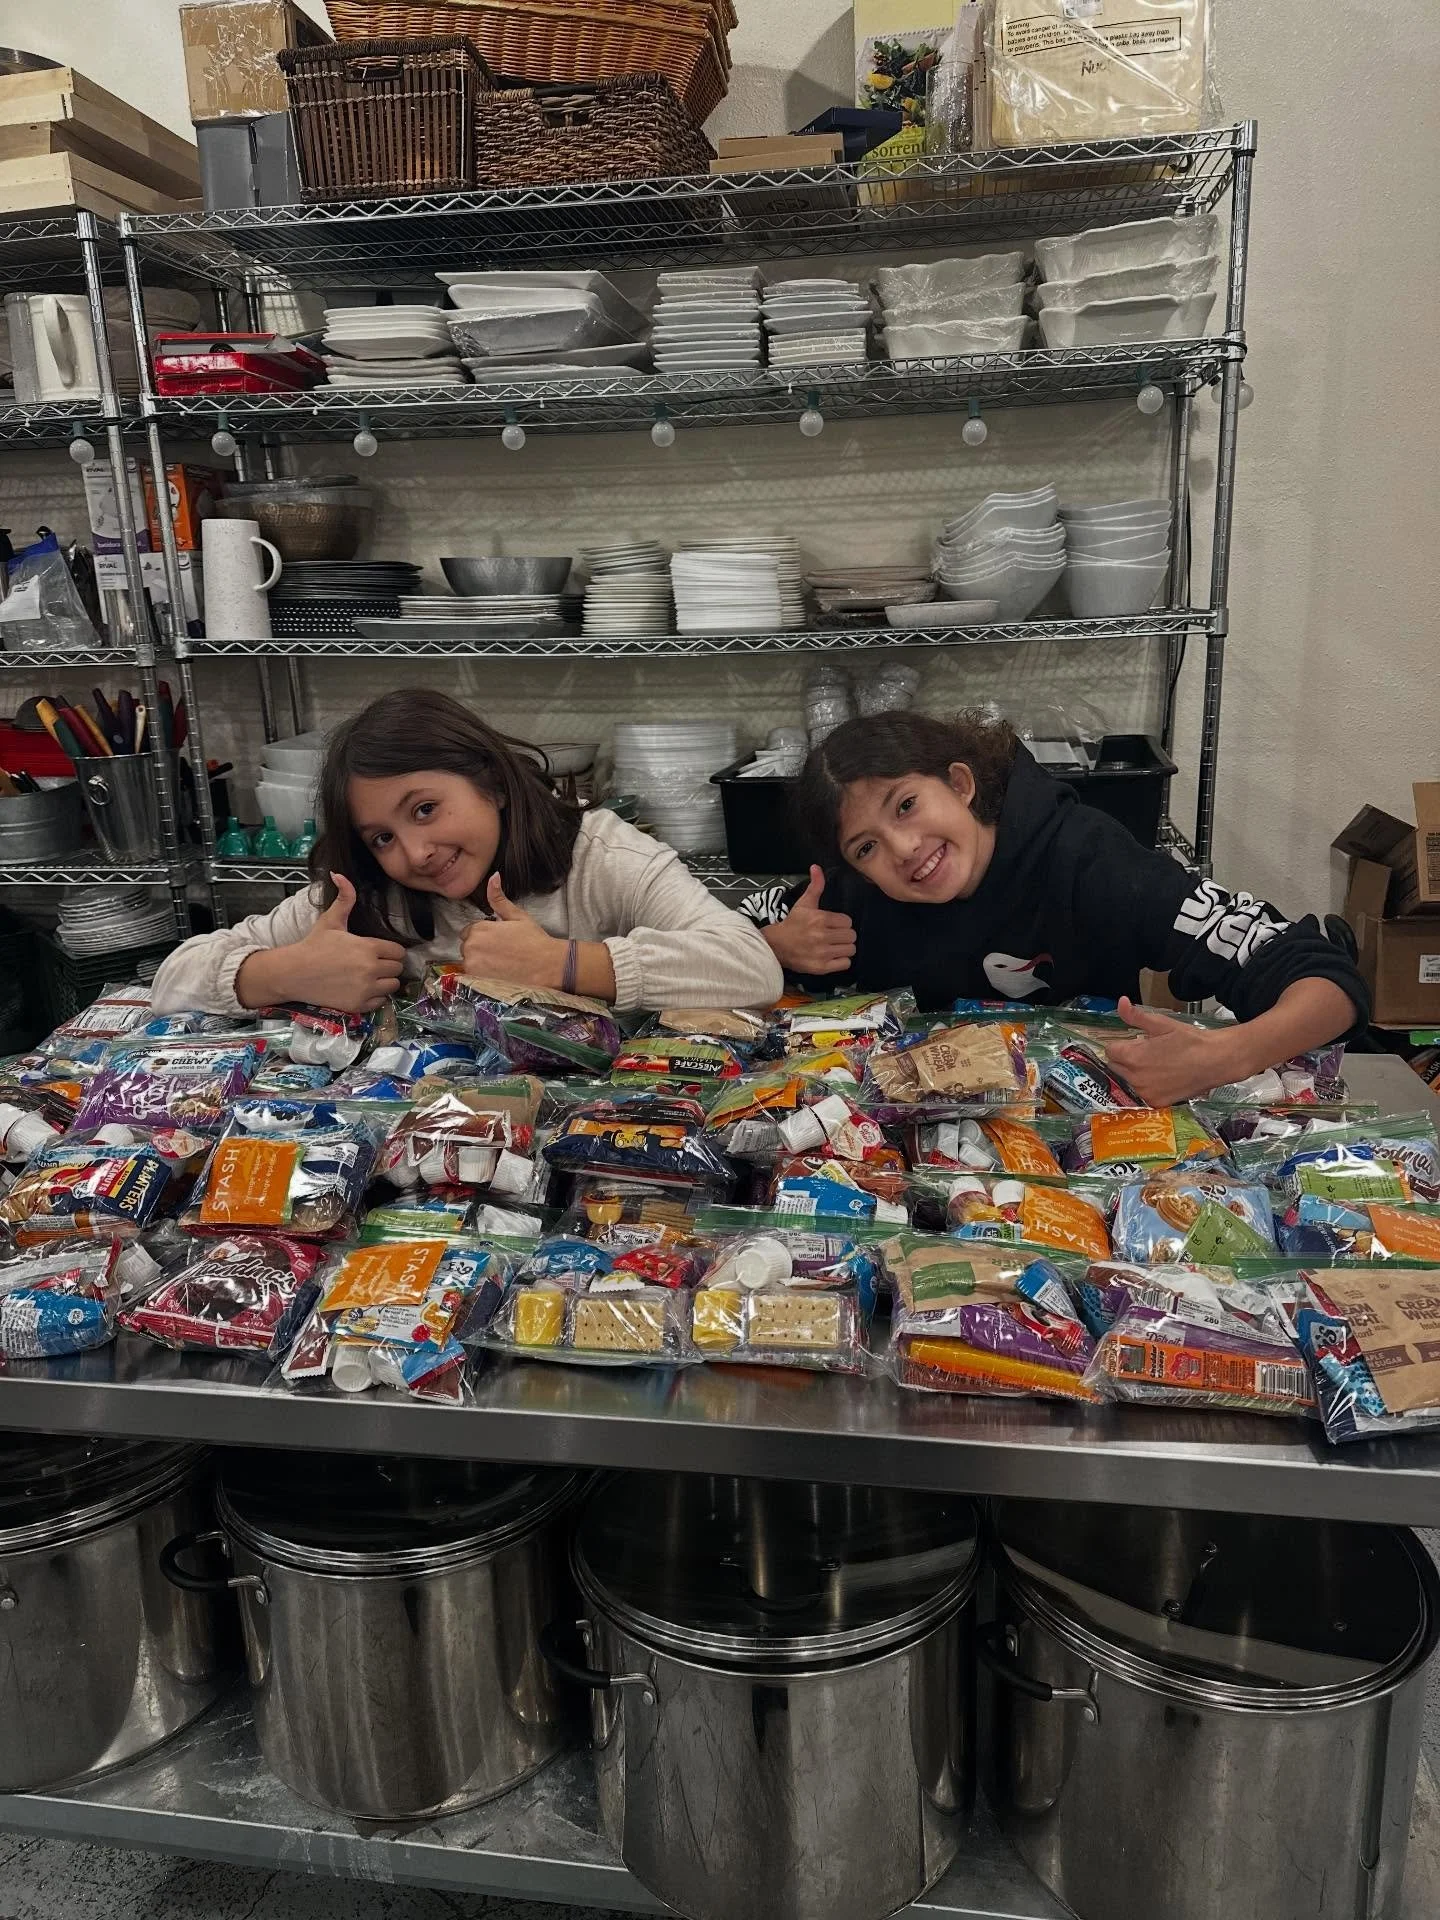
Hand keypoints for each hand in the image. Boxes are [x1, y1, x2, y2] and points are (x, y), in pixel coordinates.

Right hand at [238, 873, 406, 1012]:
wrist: (294, 973)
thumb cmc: (313, 946)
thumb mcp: (331, 920)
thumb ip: (344, 898)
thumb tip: (339, 874)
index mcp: (369, 948)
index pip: (399, 952)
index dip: (390, 950)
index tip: (379, 951)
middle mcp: (371, 970)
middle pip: (397, 969)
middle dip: (388, 965)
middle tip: (372, 963)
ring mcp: (365, 989)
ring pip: (392, 986)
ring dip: (384, 982)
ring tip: (369, 976)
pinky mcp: (359, 1005)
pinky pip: (380, 1002)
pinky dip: (374, 997)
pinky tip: (362, 989)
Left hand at [459, 873, 567, 987]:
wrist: (547, 965)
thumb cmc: (534, 940)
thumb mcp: (517, 916)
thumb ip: (499, 898)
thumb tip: (493, 876)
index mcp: (479, 929)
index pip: (468, 931)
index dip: (482, 935)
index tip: (497, 940)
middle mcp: (471, 947)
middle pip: (467, 947)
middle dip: (479, 948)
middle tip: (501, 952)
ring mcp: (473, 966)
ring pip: (469, 962)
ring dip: (480, 962)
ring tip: (501, 964)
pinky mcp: (478, 981)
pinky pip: (472, 976)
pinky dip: (482, 975)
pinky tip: (498, 974)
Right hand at [762, 867, 856, 976]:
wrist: (776, 945)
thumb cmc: (793, 924)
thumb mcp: (804, 903)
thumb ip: (815, 886)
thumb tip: (817, 867)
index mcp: (820, 919)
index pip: (848, 921)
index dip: (841, 923)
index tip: (833, 925)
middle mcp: (822, 936)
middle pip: (851, 936)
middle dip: (844, 935)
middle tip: (834, 936)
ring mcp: (822, 953)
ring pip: (850, 949)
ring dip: (844, 948)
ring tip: (834, 946)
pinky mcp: (821, 967)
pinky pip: (845, 963)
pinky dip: (841, 961)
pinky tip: (832, 956)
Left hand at [1106, 997, 1247, 1107]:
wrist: (1217, 1061)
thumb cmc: (1190, 1040)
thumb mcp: (1162, 1024)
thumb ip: (1136, 1016)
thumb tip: (1121, 1002)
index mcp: (1132, 1057)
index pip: (1110, 1050)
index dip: (1121, 1044)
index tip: (1134, 1042)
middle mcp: (1134, 1078)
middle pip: (1115, 1067)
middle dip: (1125, 1059)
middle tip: (1145, 1053)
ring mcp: (1145, 1093)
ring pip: (1126, 1082)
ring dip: (1133, 1074)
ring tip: (1154, 1065)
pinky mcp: (1156, 1103)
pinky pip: (1140, 1094)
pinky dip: (1146, 1087)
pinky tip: (1160, 1079)